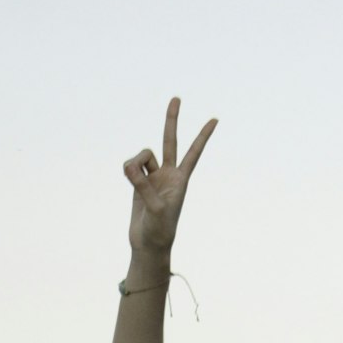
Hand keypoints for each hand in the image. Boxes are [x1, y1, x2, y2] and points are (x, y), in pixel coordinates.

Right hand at [123, 97, 216, 255]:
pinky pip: (131, 165)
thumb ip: (143, 186)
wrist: (148, 244)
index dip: (203, 137)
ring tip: (132, 178)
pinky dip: (128, 170)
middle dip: (172, 120)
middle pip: (170, 141)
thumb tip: (130, 166)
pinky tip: (128, 179)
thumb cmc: (159, 230)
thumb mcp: (154, 209)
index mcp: (181, 180)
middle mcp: (168, 174)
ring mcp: (153, 176)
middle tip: (177, 97)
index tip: (215, 120)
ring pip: (142, 155)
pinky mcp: (138, 181)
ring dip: (135, 163)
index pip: (194, 153)